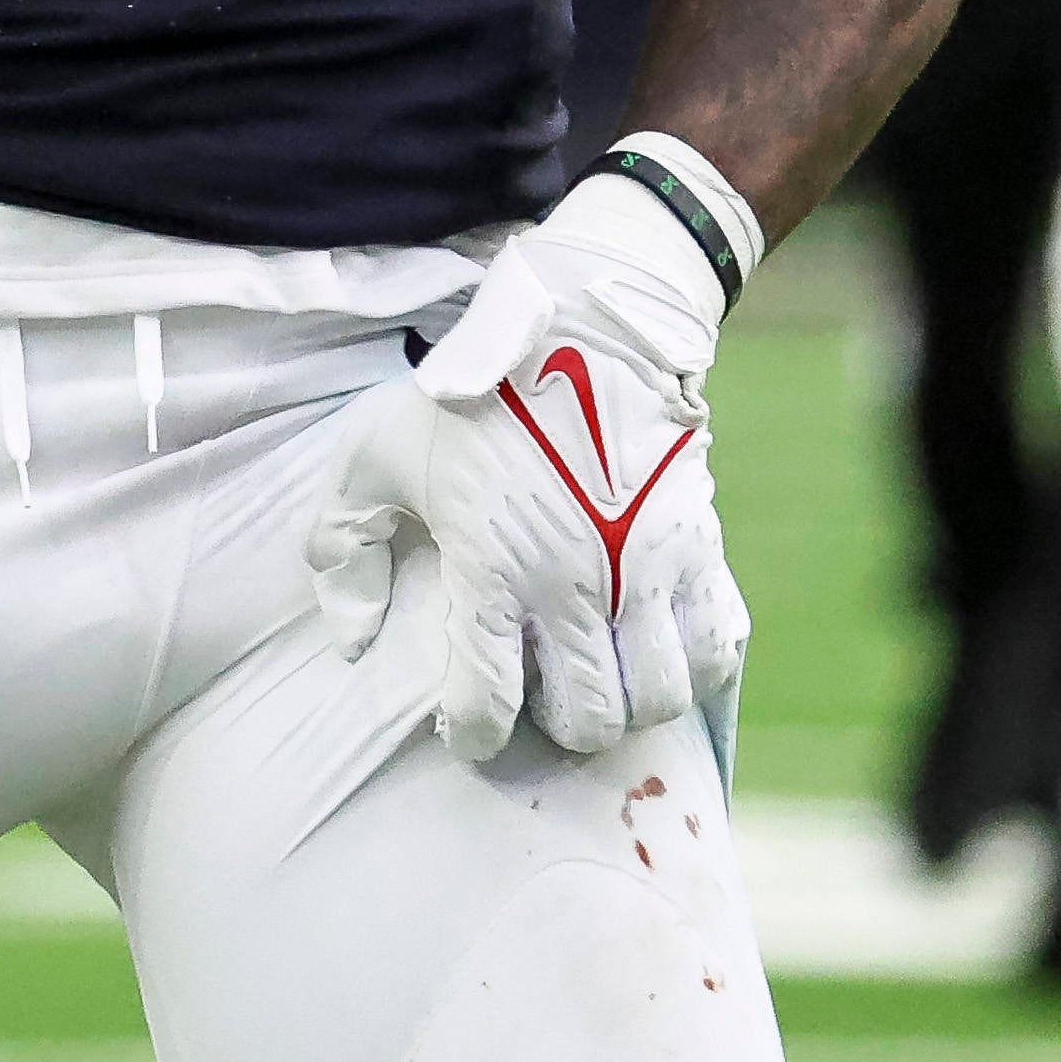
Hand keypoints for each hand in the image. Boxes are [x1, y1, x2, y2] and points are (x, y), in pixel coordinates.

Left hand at [308, 172, 747, 764]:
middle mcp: (576, 583)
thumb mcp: (373, 453)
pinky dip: (694, 668)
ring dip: (627, 704)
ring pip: (657, 698)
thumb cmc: (468, 399)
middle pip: (587, 719)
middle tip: (541, 693)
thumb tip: (352, 641)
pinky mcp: (700, 547)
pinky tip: (658, 648)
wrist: (581, 327)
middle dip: (558, 727)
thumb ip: (342, 546)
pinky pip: (718, 649)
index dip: (472, 733)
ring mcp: (648, 570)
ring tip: (600, 673)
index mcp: (493, 568)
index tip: (466, 725)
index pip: (488, 703)